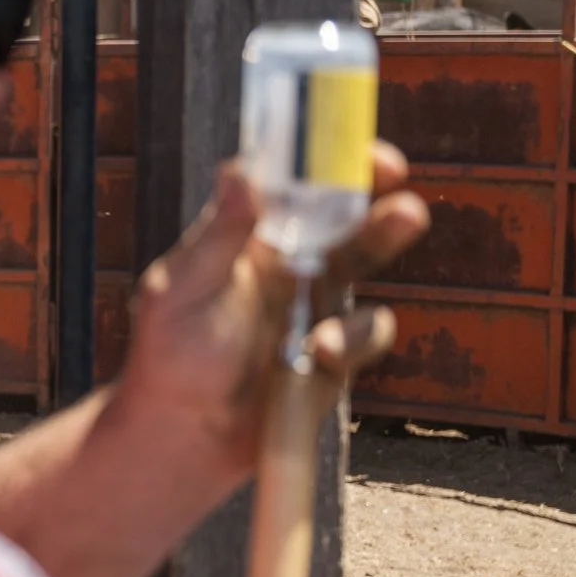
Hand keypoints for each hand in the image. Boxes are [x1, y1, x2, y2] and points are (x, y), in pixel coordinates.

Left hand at [116, 145, 429, 488]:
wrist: (184, 432)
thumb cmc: (171, 353)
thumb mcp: (184, 288)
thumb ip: (220, 234)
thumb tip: (241, 170)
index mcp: (250, 239)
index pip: (295, 186)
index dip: (325, 160)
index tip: (348, 144)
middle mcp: (290, 264)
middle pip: (344, 215)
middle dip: (374, 191)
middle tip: (394, 178)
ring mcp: (317, 307)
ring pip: (364, 262)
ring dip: (384, 237)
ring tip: (404, 216)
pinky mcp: (336, 355)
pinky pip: (365, 332)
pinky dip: (352, 336)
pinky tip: (320, 352)